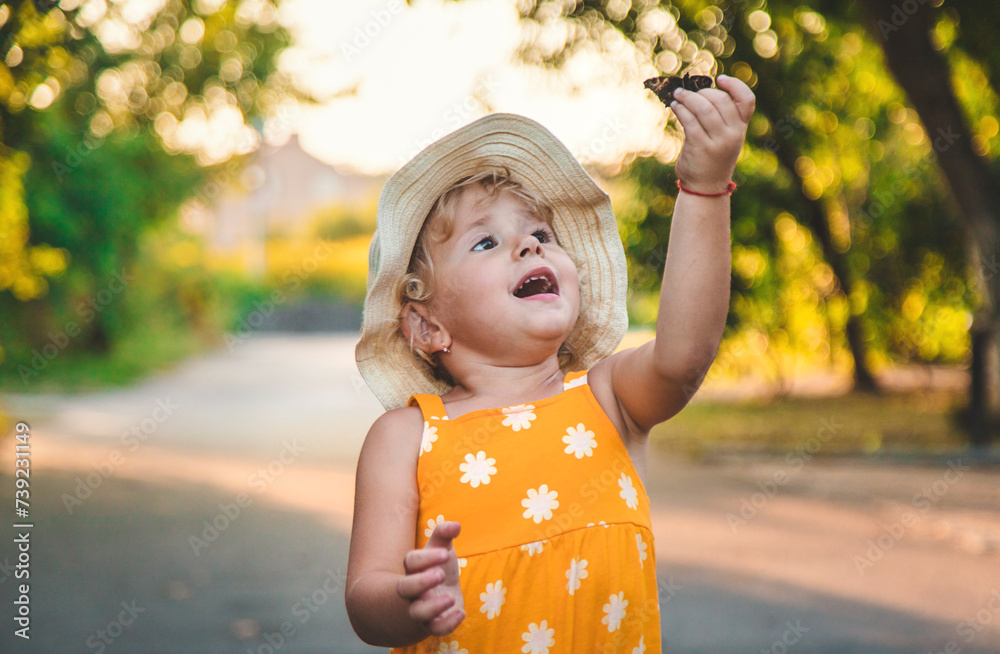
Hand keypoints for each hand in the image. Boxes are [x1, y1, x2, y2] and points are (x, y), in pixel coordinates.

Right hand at [397, 520, 464, 636]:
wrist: (430, 598)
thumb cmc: (435, 568)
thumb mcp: (439, 549)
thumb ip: (444, 535)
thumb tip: (456, 524)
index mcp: (414, 569)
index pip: (411, 561)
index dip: (426, 557)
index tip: (445, 553)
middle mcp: (413, 590)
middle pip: (407, 588)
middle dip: (422, 581)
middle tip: (441, 574)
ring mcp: (421, 608)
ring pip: (419, 613)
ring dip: (433, 607)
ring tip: (450, 597)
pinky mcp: (433, 624)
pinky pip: (436, 629)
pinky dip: (447, 624)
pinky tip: (461, 613)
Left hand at [671, 75, 754, 193]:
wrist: (705, 187)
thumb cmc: (712, 158)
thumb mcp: (725, 138)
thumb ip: (720, 118)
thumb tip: (698, 92)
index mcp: (741, 129)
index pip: (747, 100)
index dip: (735, 85)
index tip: (720, 79)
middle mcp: (733, 134)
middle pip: (720, 100)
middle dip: (701, 92)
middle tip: (687, 92)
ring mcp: (718, 141)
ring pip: (703, 108)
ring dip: (687, 98)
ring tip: (677, 95)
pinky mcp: (700, 146)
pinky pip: (689, 120)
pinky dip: (681, 110)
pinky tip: (675, 107)